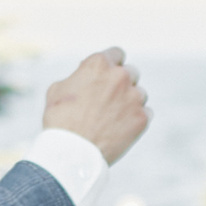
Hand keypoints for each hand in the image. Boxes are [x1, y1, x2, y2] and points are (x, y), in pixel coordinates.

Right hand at [43, 48, 149, 164]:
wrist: (72, 152)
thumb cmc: (59, 120)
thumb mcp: (58, 88)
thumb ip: (78, 76)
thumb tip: (84, 74)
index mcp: (99, 64)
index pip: (117, 53)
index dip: (112, 65)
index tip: (108, 75)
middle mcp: (120, 76)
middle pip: (131, 72)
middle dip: (122, 83)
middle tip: (111, 99)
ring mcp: (134, 97)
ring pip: (140, 93)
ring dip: (131, 101)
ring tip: (114, 117)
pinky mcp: (142, 118)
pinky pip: (147, 113)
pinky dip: (137, 118)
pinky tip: (123, 127)